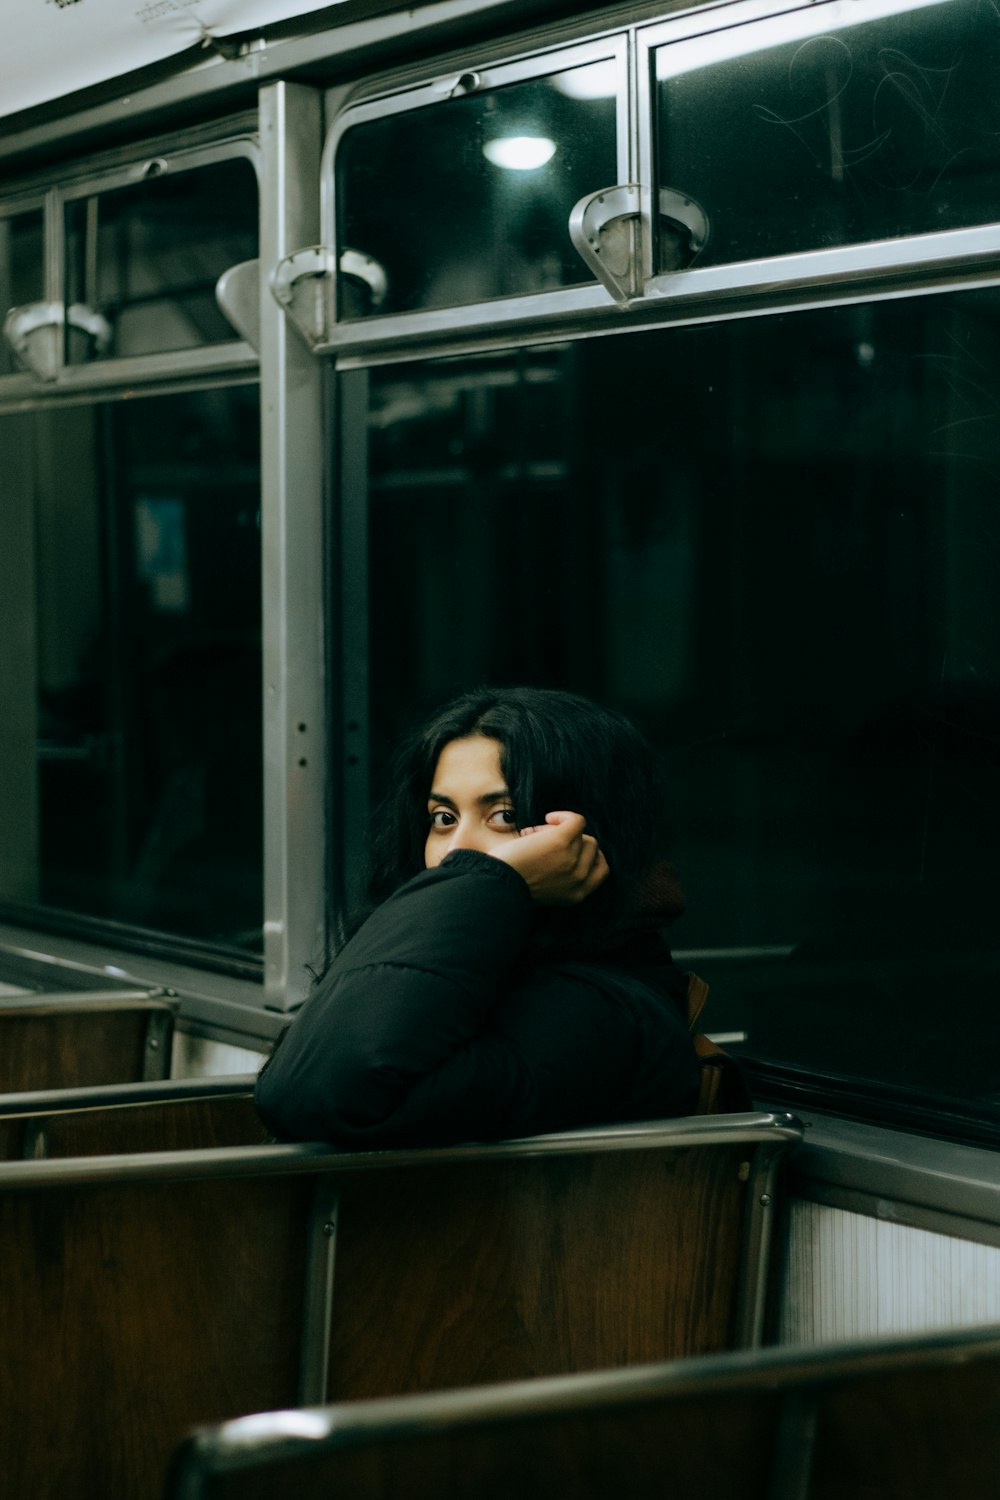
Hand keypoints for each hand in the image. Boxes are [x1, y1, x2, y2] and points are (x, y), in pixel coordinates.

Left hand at [489, 811, 608, 904]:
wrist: (497, 885)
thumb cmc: (511, 885)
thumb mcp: (546, 891)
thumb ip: (561, 878)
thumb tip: (567, 849)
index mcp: (578, 894)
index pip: (601, 870)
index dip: (588, 855)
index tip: (570, 850)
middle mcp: (580, 878)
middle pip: (591, 846)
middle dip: (570, 841)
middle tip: (542, 844)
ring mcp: (573, 859)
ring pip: (580, 833)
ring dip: (557, 831)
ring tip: (534, 837)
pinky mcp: (562, 841)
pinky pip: (577, 820)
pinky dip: (563, 816)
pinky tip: (548, 818)